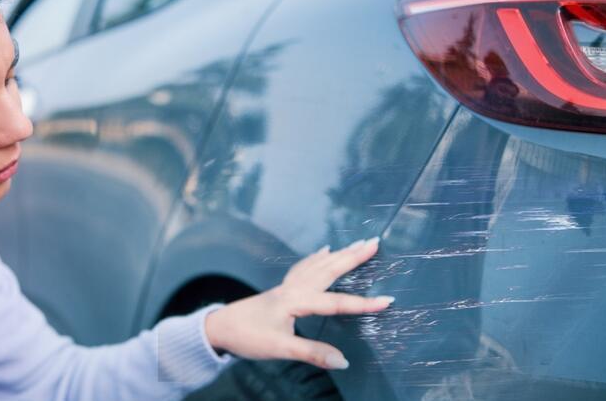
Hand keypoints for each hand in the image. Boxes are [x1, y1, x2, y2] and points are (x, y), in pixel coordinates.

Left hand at [203, 237, 390, 369]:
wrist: (218, 327)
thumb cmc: (247, 336)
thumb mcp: (280, 348)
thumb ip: (312, 352)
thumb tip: (343, 361)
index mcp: (295, 301)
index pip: (336, 303)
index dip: (362, 304)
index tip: (387, 301)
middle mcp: (293, 289)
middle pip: (328, 269)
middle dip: (352, 257)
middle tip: (374, 243)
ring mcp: (286, 286)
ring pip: (318, 265)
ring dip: (339, 255)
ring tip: (357, 244)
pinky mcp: (280, 289)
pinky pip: (304, 267)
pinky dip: (316, 258)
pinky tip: (323, 252)